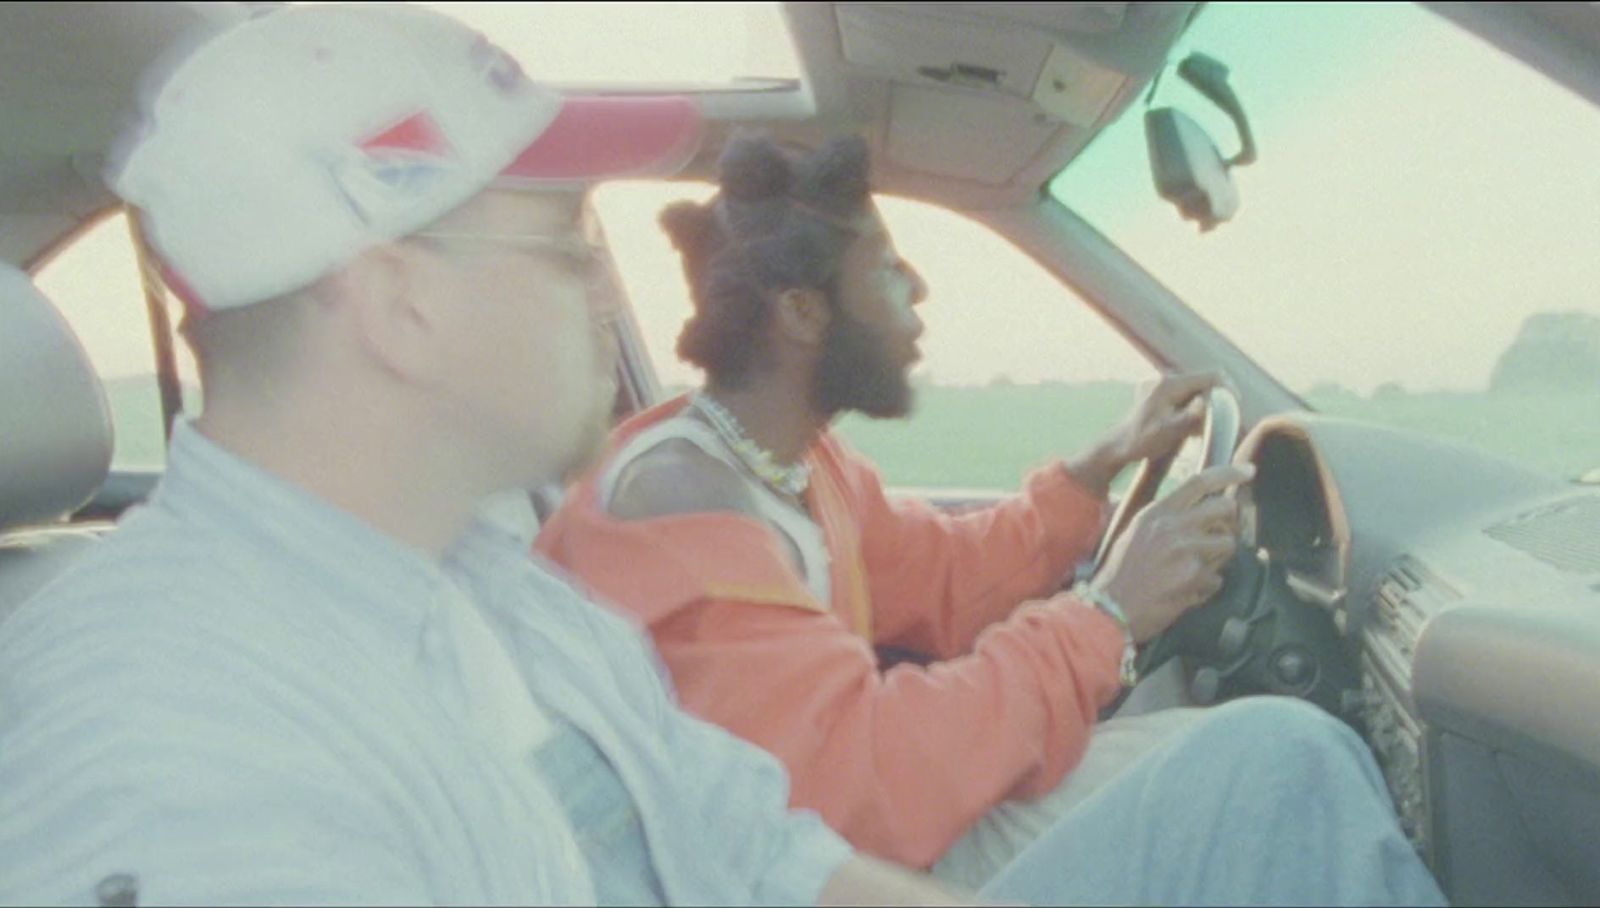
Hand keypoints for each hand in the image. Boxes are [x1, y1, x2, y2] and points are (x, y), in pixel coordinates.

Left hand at [1067, 372, 1224, 496]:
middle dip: (1216, 402)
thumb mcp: (1169, 432)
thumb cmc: (1139, 441)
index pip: (1211, 376)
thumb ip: (1190, 417)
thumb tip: (1208, 403)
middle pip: (1204, 382)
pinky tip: (1191, 431)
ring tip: (1202, 431)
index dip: (1228, 390)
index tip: (1235, 408)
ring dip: (1204, 408)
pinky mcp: (1158, 396)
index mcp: (1169, 384)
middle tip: (1220, 424)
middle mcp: (1165, 379)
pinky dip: (1193, 411)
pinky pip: (1185, 398)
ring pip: (1196, 391)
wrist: (1114, 448)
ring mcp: (1160, 386)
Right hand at [1090, 463, 1252, 642]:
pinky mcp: (1196, 577)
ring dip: (1217, 558)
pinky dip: (1206, 586)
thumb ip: (1165, 519)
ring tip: (1194, 569)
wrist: (1109, 607)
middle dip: (1229, 521)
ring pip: (1227, 545)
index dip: (1229, 473)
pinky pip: (1218, 578)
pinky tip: (1186, 591)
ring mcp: (1188, 551)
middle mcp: (1174, 526)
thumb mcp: (1136, 533)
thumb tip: (1195, 510)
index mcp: (1157, 512)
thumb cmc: (1119, 572)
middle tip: (1219, 534)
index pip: (1199, 482)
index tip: (1248, 471)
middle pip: (1225, 508)